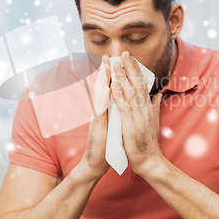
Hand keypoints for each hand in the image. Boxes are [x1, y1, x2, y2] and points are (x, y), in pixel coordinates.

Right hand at [77, 55, 110, 180]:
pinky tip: (107, 89)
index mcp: (106, 110)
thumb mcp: (113, 126)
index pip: (109, 89)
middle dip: (105, 72)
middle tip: (107, 56)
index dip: (112, 76)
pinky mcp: (97, 125)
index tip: (116, 61)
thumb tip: (122, 104)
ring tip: (106, 66)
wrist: (96, 162)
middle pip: (102, 88)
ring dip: (103, 80)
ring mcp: (97, 117)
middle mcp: (100, 111)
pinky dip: (103, 99)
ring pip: (99, 95)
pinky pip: (100, 110)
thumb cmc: (106, 144)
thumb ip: (117, 114)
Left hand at [110, 51, 164, 176]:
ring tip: (116, 63)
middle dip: (130, 67)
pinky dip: (118, 95)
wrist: (151, 162)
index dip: (135, 70)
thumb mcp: (153, 122)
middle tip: (123, 52)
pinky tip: (113, 85)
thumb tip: (157, 94)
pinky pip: (123, 107)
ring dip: (122, 77)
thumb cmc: (149, 143)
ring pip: (129, 92)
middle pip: (136, 83)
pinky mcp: (131, 125)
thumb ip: (154, 107)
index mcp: (147, 107)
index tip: (129, 57)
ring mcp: (138, 116)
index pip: (141, 84)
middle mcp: (144, 109)